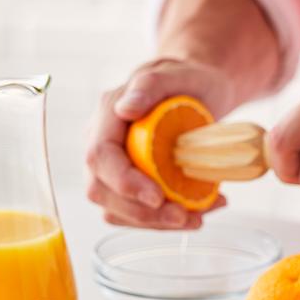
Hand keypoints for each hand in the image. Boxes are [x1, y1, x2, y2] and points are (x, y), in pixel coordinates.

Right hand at [86, 58, 231, 228]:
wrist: (197, 93)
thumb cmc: (186, 81)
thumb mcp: (176, 75)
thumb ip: (149, 86)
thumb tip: (125, 109)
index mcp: (107, 118)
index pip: (100, 157)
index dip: (124, 182)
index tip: (158, 197)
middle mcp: (102, 146)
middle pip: (103, 192)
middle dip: (144, 214)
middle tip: (185, 217)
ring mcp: (113, 170)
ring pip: (119, 211)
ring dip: (157, 224)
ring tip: (199, 217)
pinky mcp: (130, 187)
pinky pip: (139, 215)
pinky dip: (167, 221)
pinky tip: (199, 212)